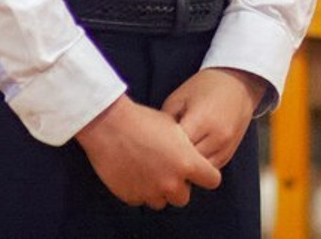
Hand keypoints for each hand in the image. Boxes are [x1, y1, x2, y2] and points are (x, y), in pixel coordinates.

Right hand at [75, 94, 221, 208]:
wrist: (108, 124)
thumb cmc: (141, 120)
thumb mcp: (172, 126)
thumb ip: (186, 147)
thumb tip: (190, 155)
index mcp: (187, 163)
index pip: (212, 180)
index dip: (206, 174)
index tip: (198, 168)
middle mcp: (171, 183)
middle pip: (184, 196)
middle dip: (177, 184)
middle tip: (165, 166)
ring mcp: (151, 192)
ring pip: (162, 200)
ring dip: (157, 189)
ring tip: (146, 167)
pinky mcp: (132, 197)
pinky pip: (141, 198)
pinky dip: (139, 188)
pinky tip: (132, 169)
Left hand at [161, 67, 266, 169]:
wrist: (238, 84)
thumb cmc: (204, 87)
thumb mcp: (179, 97)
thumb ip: (167, 122)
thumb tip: (155, 144)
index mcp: (202, 120)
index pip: (177, 147)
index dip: (161, 149)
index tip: (151, 147)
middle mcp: (217, 138)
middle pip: (188, 163)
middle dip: (173, 161)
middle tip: (157, 155)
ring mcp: (225, 148)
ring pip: (199, 172)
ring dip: (186, 167)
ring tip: (171, 158)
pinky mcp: (229, 155)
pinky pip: (209, 170)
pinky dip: (197, 167)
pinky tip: (187, 158)